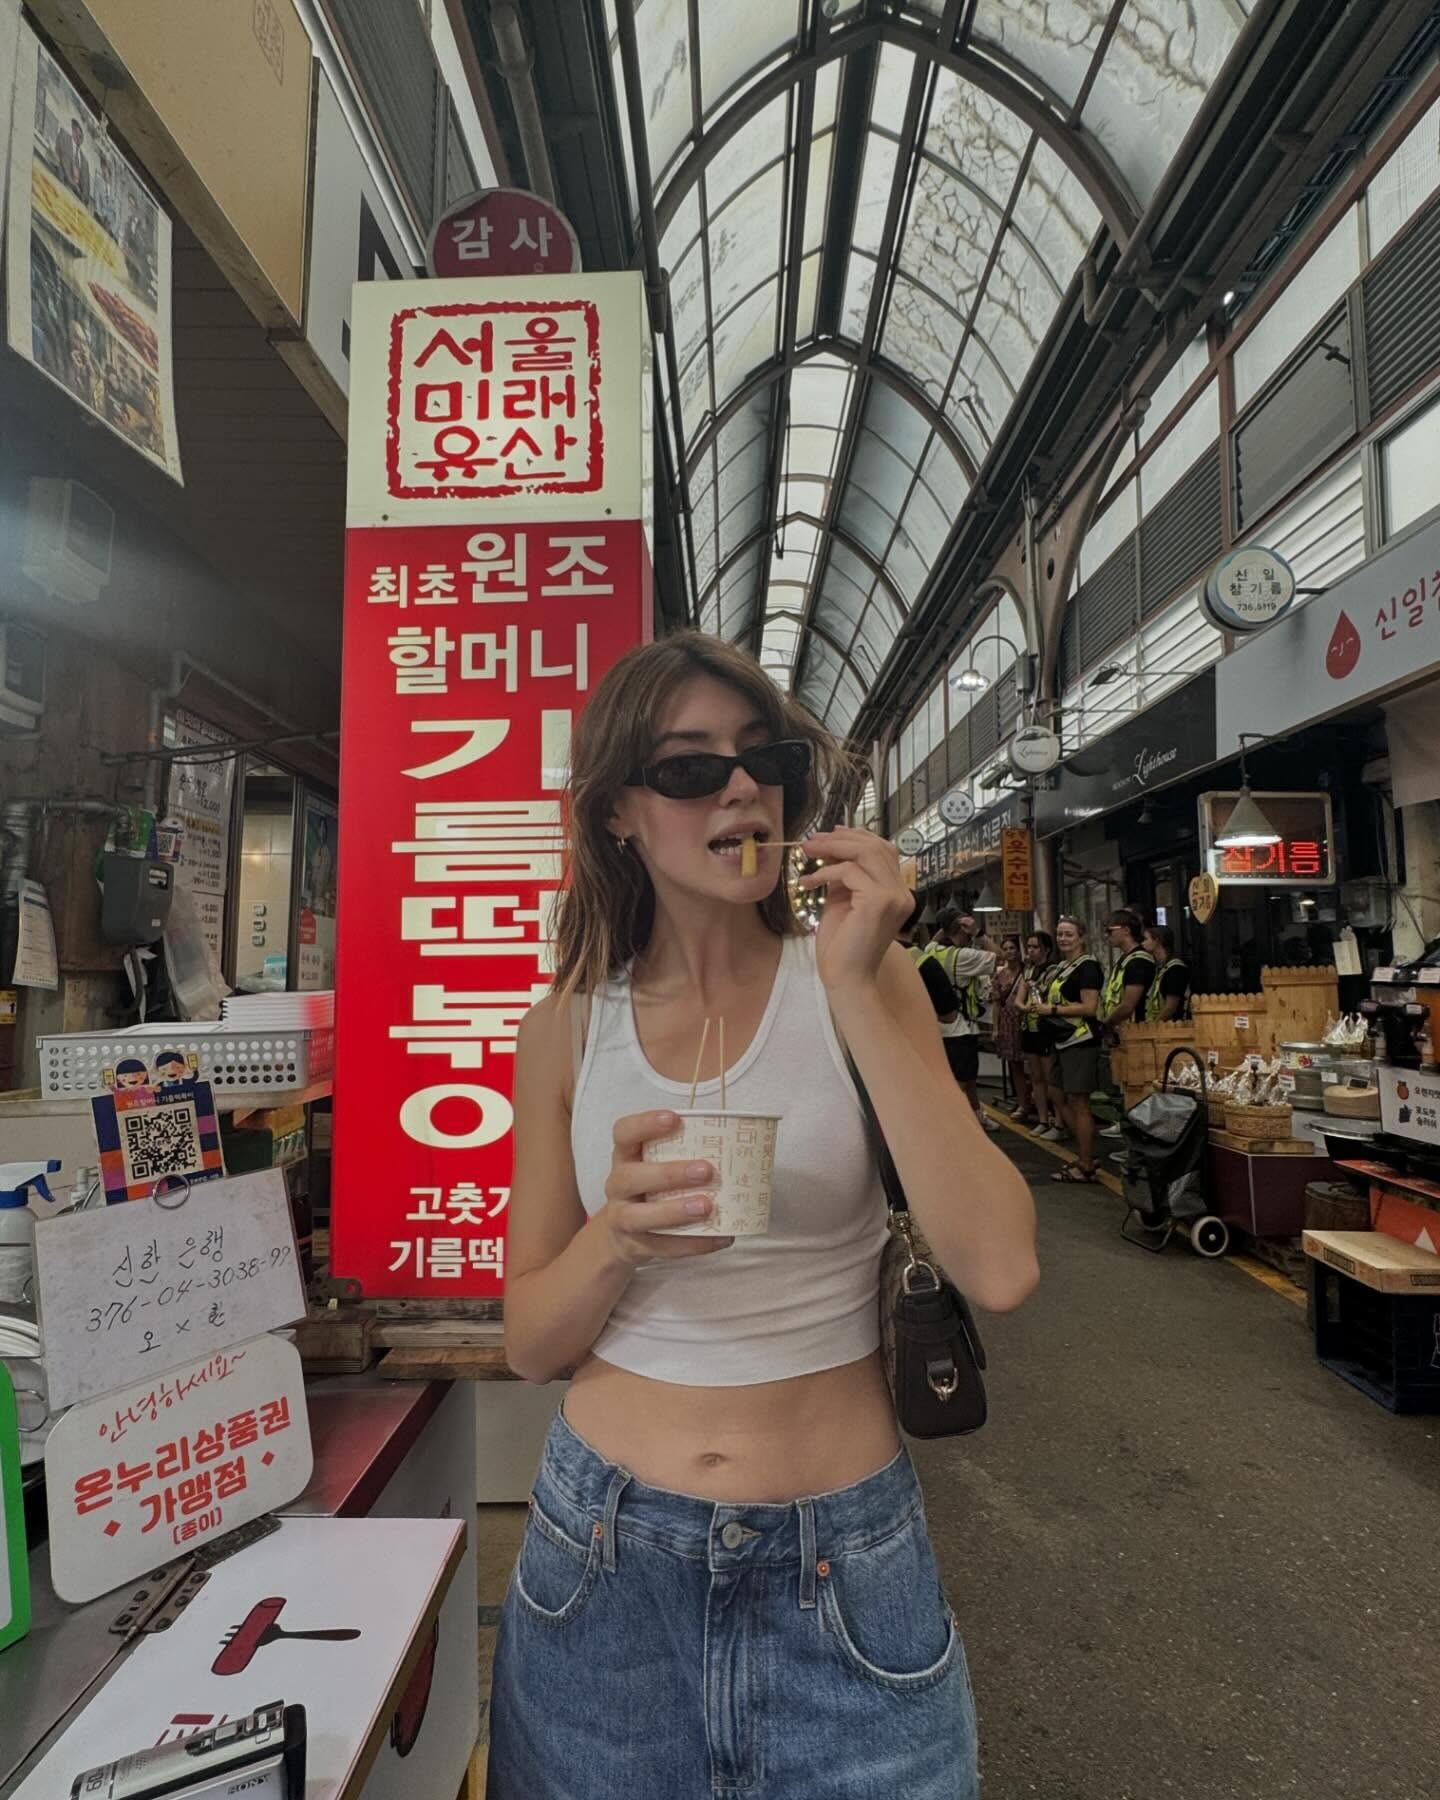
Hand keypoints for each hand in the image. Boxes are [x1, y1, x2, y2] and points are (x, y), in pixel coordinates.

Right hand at [600, 1111, 733, 1266]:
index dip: (644, 1124)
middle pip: (630, 1177)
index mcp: (625, 1157)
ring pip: (639, 1217)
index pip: (623, 1133)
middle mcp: (618, 1185)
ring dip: (674, 1211)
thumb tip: (735, 1141)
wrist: (618, 1236)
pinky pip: (662, 1247)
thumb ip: (680, 1153)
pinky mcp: (636, 1246)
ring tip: (707, 1206)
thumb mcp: (653, 1165)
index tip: (673, 1118)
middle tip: (705, 1170)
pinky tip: (721, 1237)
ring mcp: (622, 1218)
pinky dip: (693, 1244)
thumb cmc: (649, 1189)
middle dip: (668, 1174)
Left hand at [797, 827, 912, 995]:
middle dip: (841, 838)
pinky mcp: (879, 902)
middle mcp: (902, 892)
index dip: (857, 836)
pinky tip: (809, 882)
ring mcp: (894, 896)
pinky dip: (826, 872)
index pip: (884, 850)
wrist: (846, 978)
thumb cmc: (842, 945)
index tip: (830, 833)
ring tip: (808, 852)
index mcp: (897, 892)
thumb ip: (845, 875)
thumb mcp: (843, 900)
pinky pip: (850, 871)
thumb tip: (831, 849)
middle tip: (811, 841)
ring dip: (833, 848)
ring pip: (866, 853)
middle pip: (876, 846)